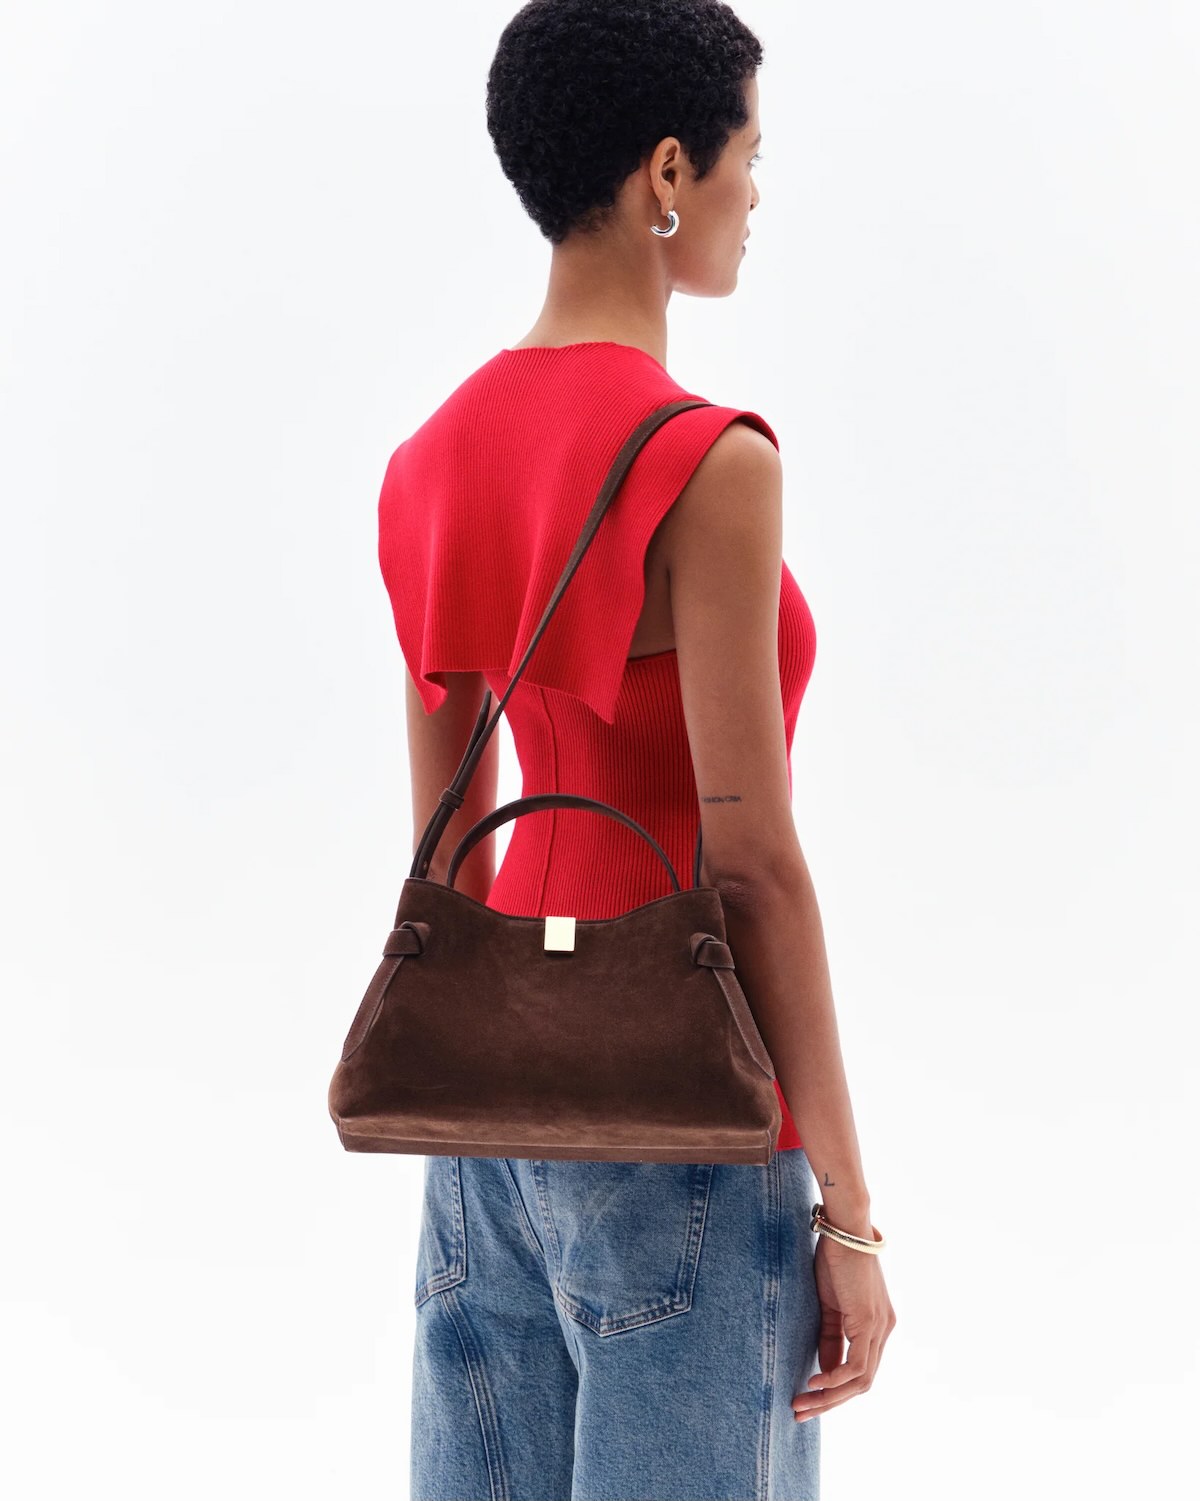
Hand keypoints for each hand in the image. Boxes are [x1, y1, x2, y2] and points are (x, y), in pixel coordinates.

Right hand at [793, 1234, 895, 1421]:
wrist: (845, 1230)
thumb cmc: (835, 1260)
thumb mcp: (830, 1305)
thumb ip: (830, 1338)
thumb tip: (823, 1372)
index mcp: (876, 1326)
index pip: (859, 1371)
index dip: (833, 1390)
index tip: (806, 1398)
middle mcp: (884, 1331)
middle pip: (861, 1383)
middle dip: (830, 1402)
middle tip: (801, 1412)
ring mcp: (880, 1328)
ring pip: (860, 1380)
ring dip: (830, 1397)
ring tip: (802, 1403)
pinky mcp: (870, 1323)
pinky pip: (856, 1366)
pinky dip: (834, 1379)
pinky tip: (814, 1381)